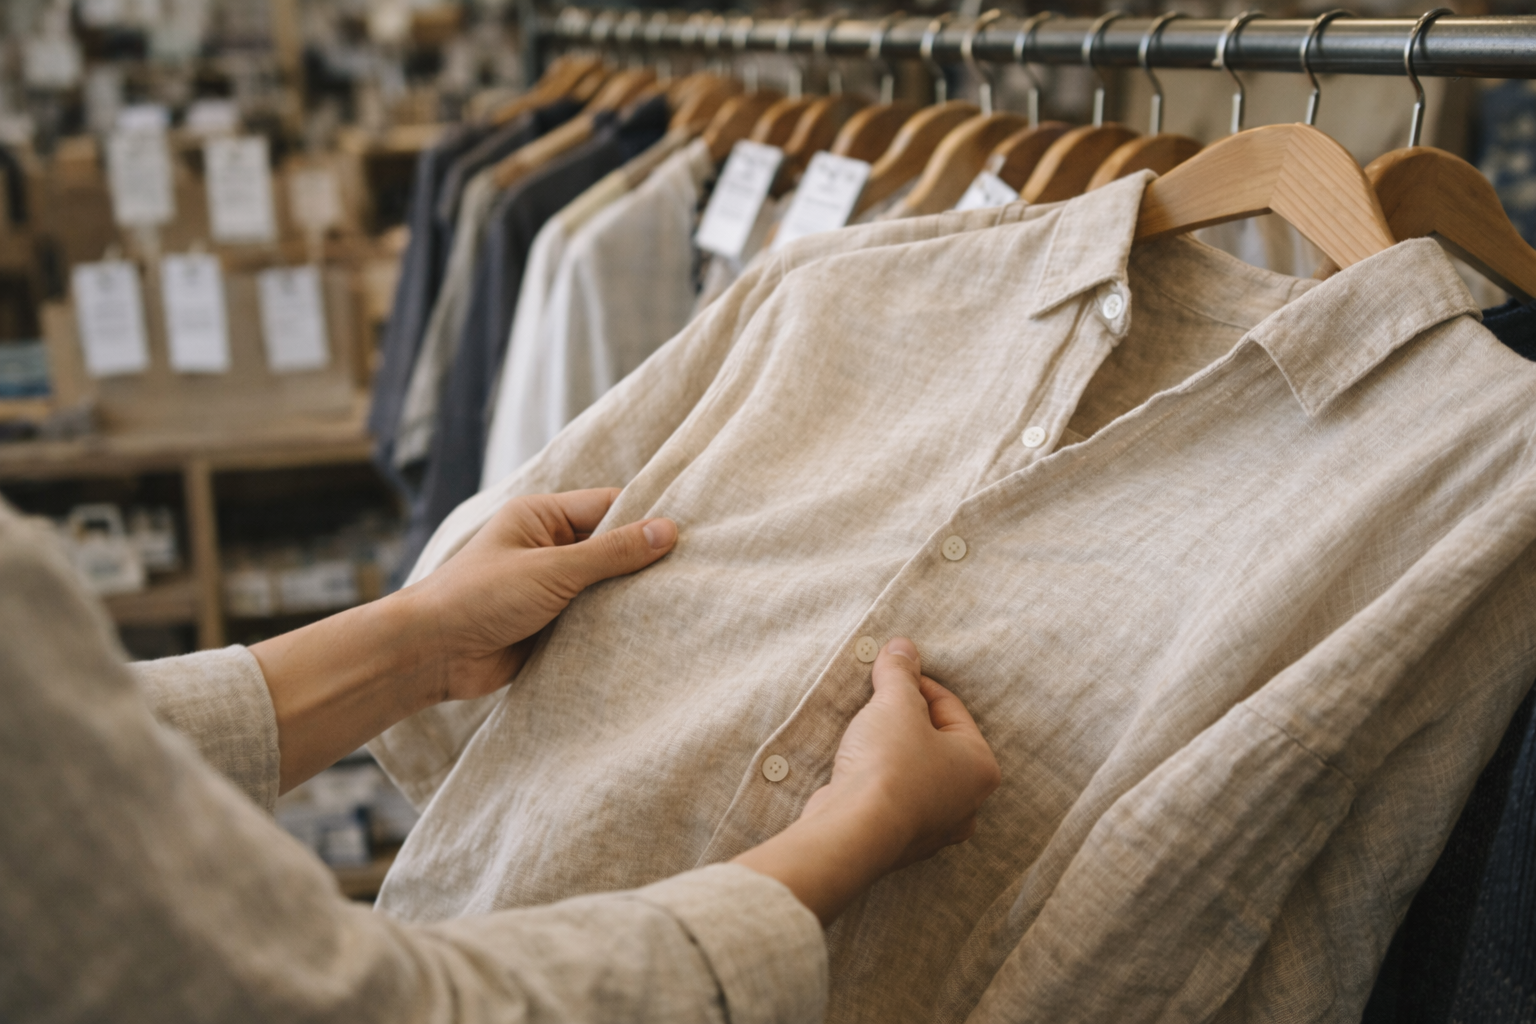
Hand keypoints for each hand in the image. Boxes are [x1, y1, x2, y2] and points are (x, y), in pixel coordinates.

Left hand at [402, 488, 677, 703]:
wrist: (432, 655)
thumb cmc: (480, 597)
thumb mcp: (552, 569)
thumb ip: (611, 553)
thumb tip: (668, 531)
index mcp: (542, 518)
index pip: (608, 507)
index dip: (647, 520)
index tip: (690, 534)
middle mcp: (548, 548)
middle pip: (611, 547)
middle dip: (643, 561)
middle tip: (693, 571)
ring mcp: (550, 588)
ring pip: (605, 587)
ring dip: (630, 597)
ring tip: (680, 602)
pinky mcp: (552, 626)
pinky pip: (593, 620)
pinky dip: (615, 626)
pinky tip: (649, 632)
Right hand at [734, 637, 998, 923]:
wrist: (854, 832)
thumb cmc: (889, 766)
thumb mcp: (895, 704)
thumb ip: (900, 673)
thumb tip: (901, 647)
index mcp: (981, 767)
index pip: (951, 707)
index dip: (916, 684)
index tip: (888, 674)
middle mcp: (967, 803)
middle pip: (936, 742)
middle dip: (906, 719)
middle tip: (877, 704)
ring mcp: (936, 828)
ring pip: (917, 773)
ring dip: (894, 752)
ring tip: (865, 735)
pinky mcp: (903, 842)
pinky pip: (896, 799)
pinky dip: (882, 782)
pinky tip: (859, 771)